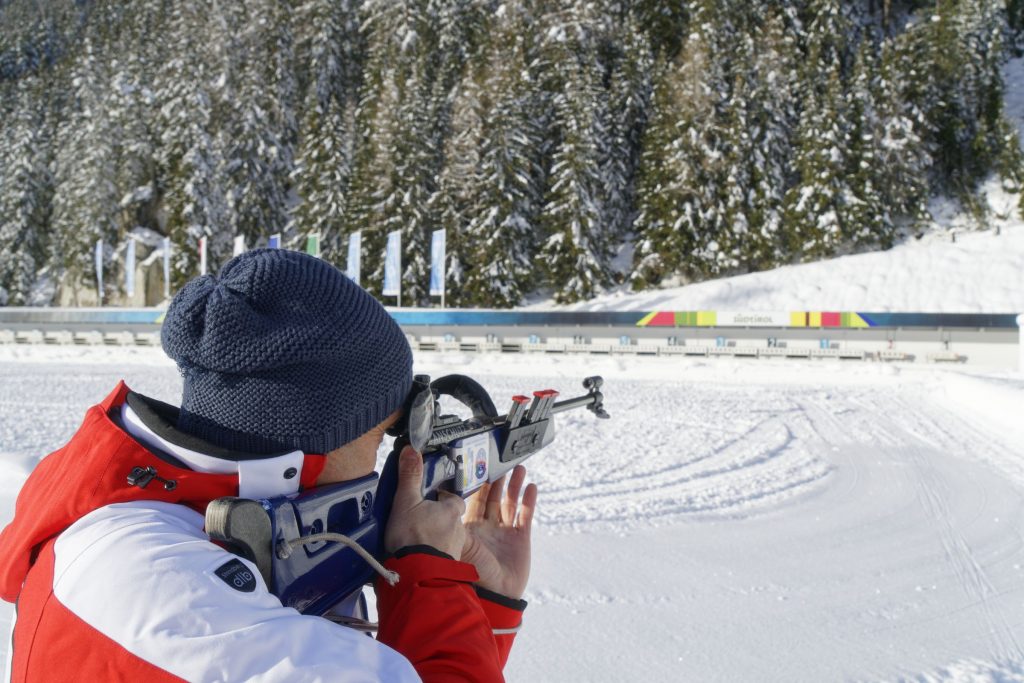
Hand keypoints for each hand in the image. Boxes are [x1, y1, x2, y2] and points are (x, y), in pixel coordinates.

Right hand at [384, 446, 466, 558]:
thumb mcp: (406, 501)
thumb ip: (410, 476)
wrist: (416, 575)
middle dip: (437, 521)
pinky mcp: (447, 568)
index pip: (452, 499)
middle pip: (449, 520)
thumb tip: (411, 450)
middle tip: (419, 521)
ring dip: (435, 539)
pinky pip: (441, 557)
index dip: (441, 498)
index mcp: (452, 510)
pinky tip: (418, 557)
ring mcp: (455, 550)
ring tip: (416, 541)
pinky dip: (432, 556)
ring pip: (446, 539)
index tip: (430, 499)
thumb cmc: (413, 537)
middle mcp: (458, 530)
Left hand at [461, 465, 536, 599]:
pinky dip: (528, 501)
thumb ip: (450, 518)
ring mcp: (504, 533)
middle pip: (493, 497)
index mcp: (468, 527)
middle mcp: (486, 527)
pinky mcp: (521, 539)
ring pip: (510, 502)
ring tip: (518, 467)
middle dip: (496, 479)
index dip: (476, 482)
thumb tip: (442, 497)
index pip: (472, 498)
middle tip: (498, 460)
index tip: (477, 463)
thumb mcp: (455, 539)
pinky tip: (530, 487)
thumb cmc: (467, 572)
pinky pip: (525, 516)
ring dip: (514, 485)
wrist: (490, 597)